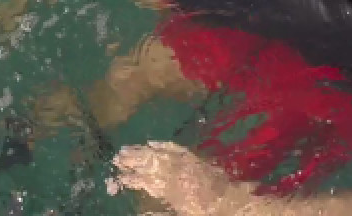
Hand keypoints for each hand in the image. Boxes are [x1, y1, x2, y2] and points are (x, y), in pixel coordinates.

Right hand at [112, 142, 242, 215]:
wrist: (236, 206)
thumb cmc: (206, 214)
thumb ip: (159, 214)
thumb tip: (139, 212)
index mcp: (171, 189)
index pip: (145, 181)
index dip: (130, 178)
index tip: (117, 176)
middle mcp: (176, 173)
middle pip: (149, 163)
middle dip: (131, 160)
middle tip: (116, 157)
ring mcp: (186, 163)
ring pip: (158, 153)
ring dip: (141, 150)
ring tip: (126, 148)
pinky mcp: (196, 159)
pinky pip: (176, 148)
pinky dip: (162, 144)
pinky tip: (152, 143)